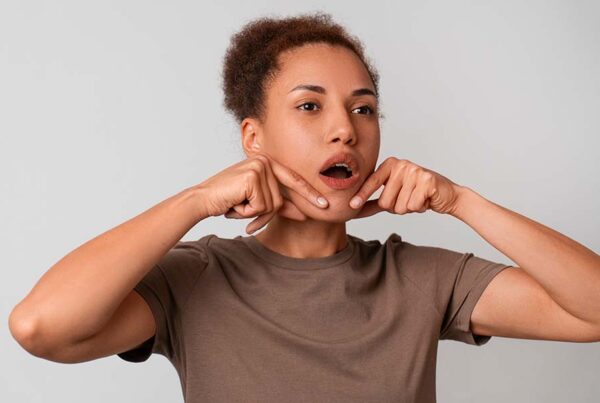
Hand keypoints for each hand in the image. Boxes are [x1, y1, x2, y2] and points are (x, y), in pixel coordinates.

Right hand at [195, 153, 328, 233]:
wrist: (204, 199)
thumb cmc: (229, 200)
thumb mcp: (258, 202)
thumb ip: (281, 205)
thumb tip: (305, 214)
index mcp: (268, 163)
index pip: (293, 180)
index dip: (309, 194)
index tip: (325, 205)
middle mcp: (265, 161)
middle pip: (281, 199)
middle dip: (265, 213)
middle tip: (244, 213)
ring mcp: (259, 167)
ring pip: (272, 204)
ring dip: (254, 213)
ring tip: (237, 205)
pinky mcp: (252, 176)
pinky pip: (261, 205)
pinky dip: (248, 212)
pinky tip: (235, 204)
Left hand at [349, 157, 462, 217]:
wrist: (447, 195)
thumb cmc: (417, 195)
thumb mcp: (394, 195)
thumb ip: (375, 202)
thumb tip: (354, 210)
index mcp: (390, 164)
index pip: (372, 183)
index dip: (362, 196)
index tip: (352, 205)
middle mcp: (401, 165)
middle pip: (385, 201)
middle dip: (396, 208)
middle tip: (408, 199)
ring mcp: (414, 171)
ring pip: (399, 206)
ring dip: (408, 208)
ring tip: (417, 198)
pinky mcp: (427, 180)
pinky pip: (413, 206)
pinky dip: (419, 208)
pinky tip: (425, 200)